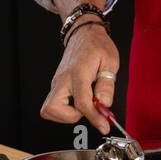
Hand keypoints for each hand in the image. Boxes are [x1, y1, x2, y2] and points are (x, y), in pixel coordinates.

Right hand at [41, 21, 120, 135]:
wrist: (83, 34)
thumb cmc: (97, 45)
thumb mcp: (110, 61)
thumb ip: (107, 84)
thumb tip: (104, 103)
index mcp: (78, 73)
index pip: (82, 102)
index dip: (94, 117)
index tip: (104, 125)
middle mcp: (63, 79)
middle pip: (52, 109)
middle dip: (70, 117)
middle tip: (87, 109)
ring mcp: (57, 83)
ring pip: (50, 109)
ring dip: (67, 114)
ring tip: (84, 103)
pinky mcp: (56, 86)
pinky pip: (54, 105)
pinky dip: (65, 110)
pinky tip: (78, 101)